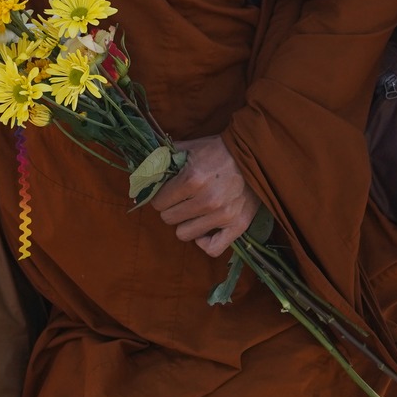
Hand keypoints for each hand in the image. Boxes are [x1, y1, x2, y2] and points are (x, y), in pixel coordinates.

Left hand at [149, 135, 260, 257]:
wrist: (254, 154)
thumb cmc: (218, 151)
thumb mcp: (189, 147)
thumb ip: (163, 158)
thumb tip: (142, 173)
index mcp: (192, 179)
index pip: (158, 202)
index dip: (160, 197)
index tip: (167, 192)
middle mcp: (207, 200)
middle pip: (169, 219)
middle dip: (171, 209)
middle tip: (180, 201)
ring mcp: (223, 215)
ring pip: (184, 234)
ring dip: (186, 223)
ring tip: (193, 211)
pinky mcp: (239, 225)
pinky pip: (213, 249)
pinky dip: (205, 242)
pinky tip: (204, 229)